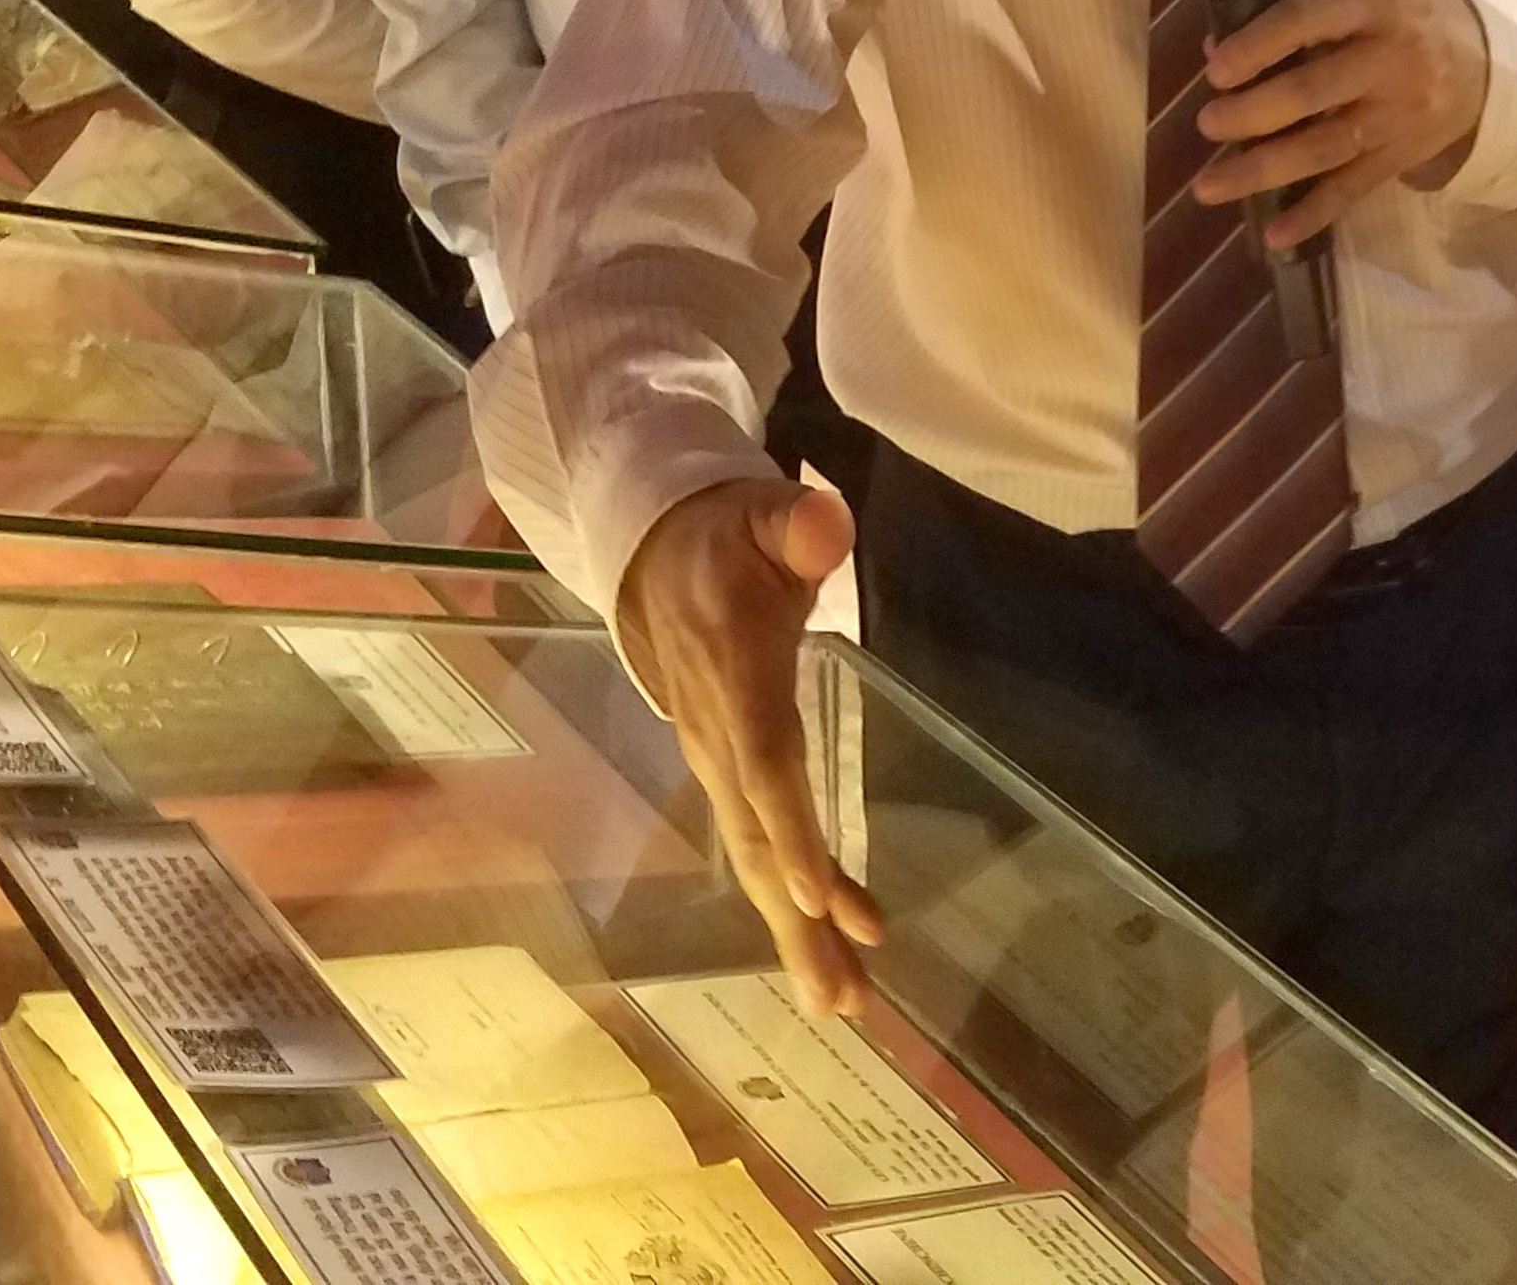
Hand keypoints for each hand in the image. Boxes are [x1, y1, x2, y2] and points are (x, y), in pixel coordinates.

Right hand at [616, 475, 883, 1012]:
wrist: (659, 556)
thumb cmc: (724, 538)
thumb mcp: (759, 515)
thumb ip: (794, 524)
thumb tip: (823, 525)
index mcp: (733, 679)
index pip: (762, 761)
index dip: (786, 828)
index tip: (812, 896)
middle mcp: (720, 738)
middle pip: (757, 841)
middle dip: (796, 924)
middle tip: (839, 1000)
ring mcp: (721, 763)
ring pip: (759, 860)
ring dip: (802, 932)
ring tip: (847, 1001)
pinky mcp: (734, 773)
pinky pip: (767, 844)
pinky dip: (808, 893)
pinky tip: (857, 932)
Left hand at [1194, 0, 1489, 248]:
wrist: (1491, 62)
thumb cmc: (1408, 19)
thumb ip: (1300, 18)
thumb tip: (1216, 48)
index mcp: (1378, 6)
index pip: (1309, 19)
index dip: (1259, 44)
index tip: (1215, 70)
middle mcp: (1391, 61)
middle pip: (1314, 92)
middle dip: (1254, 113)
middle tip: (1206, 125)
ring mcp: (1400, 116)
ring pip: (1325, 148)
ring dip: (1263, 169)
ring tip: (1209, 186)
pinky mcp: (1404, 157)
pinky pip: (1353, 189)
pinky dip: (1313, 215)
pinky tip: (1274, 235)